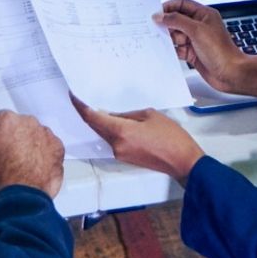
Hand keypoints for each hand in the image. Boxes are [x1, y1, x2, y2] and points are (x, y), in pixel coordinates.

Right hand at [0, 109, 65, 197]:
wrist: (24, 199)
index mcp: (9, 121)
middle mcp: (30, 122)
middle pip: (19, 125)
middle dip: (14, 137)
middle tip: (9, 158)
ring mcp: (47, 135)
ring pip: (35, 134)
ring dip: (29, 143)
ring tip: (24, 164)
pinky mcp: (59, 148)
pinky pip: (49, 145)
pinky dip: (44, 152)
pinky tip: (36, 166)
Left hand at [70, 93, 205, 182]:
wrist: (182, 160)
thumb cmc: (171, 137)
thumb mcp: (149, 115)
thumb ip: (128, 114)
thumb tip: (114, 115)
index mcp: (121, 132)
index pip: (93, 118)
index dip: (80, 106)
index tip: (74, 96)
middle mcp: (116, 145)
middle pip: (95, 127)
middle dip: (88, 113)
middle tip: (84, 99)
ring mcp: (120, 153)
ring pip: (104, 134)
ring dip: (100, 122)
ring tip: (101, 107)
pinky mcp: (125, 157)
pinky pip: (113, 140)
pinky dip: (111, 130)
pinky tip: (115, 121)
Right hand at [155, 0, 256, 98]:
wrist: (230, 74)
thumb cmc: (221, 52)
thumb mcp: (197, 30)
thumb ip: (176, 21)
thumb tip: (160, 16)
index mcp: (204, 14)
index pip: (181, 4)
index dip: (168, 7)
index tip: (155, 14)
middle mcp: (199, 25)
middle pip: (176, 19)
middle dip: (166, 24)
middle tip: (153, 28)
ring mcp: (196, 39)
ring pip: (175, 35)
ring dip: (168, 38)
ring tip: (161, 42)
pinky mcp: (193, 53)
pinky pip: (177, 48)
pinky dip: (172, 50)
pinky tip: (167, 52)